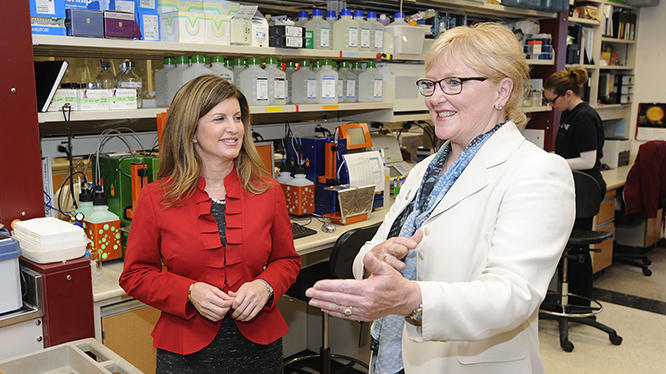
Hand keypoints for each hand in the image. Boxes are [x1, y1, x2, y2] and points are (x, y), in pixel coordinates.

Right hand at [189, 282, 234, 321]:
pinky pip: (213, 319)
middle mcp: (206, 304)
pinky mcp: (203, 314)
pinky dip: (219, 317)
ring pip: (218, 316)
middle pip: (221, 311)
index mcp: (209, 296)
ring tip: (225, 308)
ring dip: (224, 313)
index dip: (230, 303)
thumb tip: (231, 299)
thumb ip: (222, 294)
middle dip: (228, 308)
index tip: (232, 301)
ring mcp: (204, 310)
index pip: (223, 303)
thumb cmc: (202, 288)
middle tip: (230, 305)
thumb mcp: (213, 288)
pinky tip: (220, 312)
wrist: (191, 292)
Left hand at [229, 279, 271, 321]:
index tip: (231, 308)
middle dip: (235, 314)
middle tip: (233, 315)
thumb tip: (228, 295)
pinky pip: (252, 315)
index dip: (233, 307)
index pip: (237, 301)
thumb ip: (236, 292)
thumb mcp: (244, 287)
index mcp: (246, 290)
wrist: (264, 286)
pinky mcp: (260, 306)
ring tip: (237, 318)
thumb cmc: (253, 287)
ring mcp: (256, 302)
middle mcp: (251, 296)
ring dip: (240, 317)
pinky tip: (243, 319)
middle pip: (240, 309)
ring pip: (246, 313)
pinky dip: (246, 319)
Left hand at [305, 231, 422, 321]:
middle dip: (321, 296)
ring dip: (324, 304)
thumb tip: (367, 256)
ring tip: (313, 301)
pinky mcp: (365, 316)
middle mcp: (365, 302)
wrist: (405, 299)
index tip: (317, 285)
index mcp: (369, 290)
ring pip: (340, 308)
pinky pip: (346, 315)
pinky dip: (334, 312)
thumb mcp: (387, 269)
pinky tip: (326, 309)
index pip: (344, 287)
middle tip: (309, 293)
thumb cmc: (395, 284)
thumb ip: (374, 262)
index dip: (328, 286)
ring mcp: (364, 310)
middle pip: (338, 299)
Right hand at [368, 231, 423, 272]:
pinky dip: (386, 270)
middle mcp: (388, 248)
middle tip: (404, 250)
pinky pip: (383, 268)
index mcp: (394, 242)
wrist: (372, 256)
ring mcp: (383, 257)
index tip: (414, 245)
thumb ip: (411, 240)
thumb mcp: (399, 244)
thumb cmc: (389, 250)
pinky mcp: (379, 265)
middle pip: (394, 248)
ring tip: (402, 266)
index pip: (401, 241)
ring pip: (389, 259)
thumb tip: (421, 233)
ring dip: (395, 262)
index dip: (408, 242)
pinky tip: (390, 273)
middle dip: (399, 249)